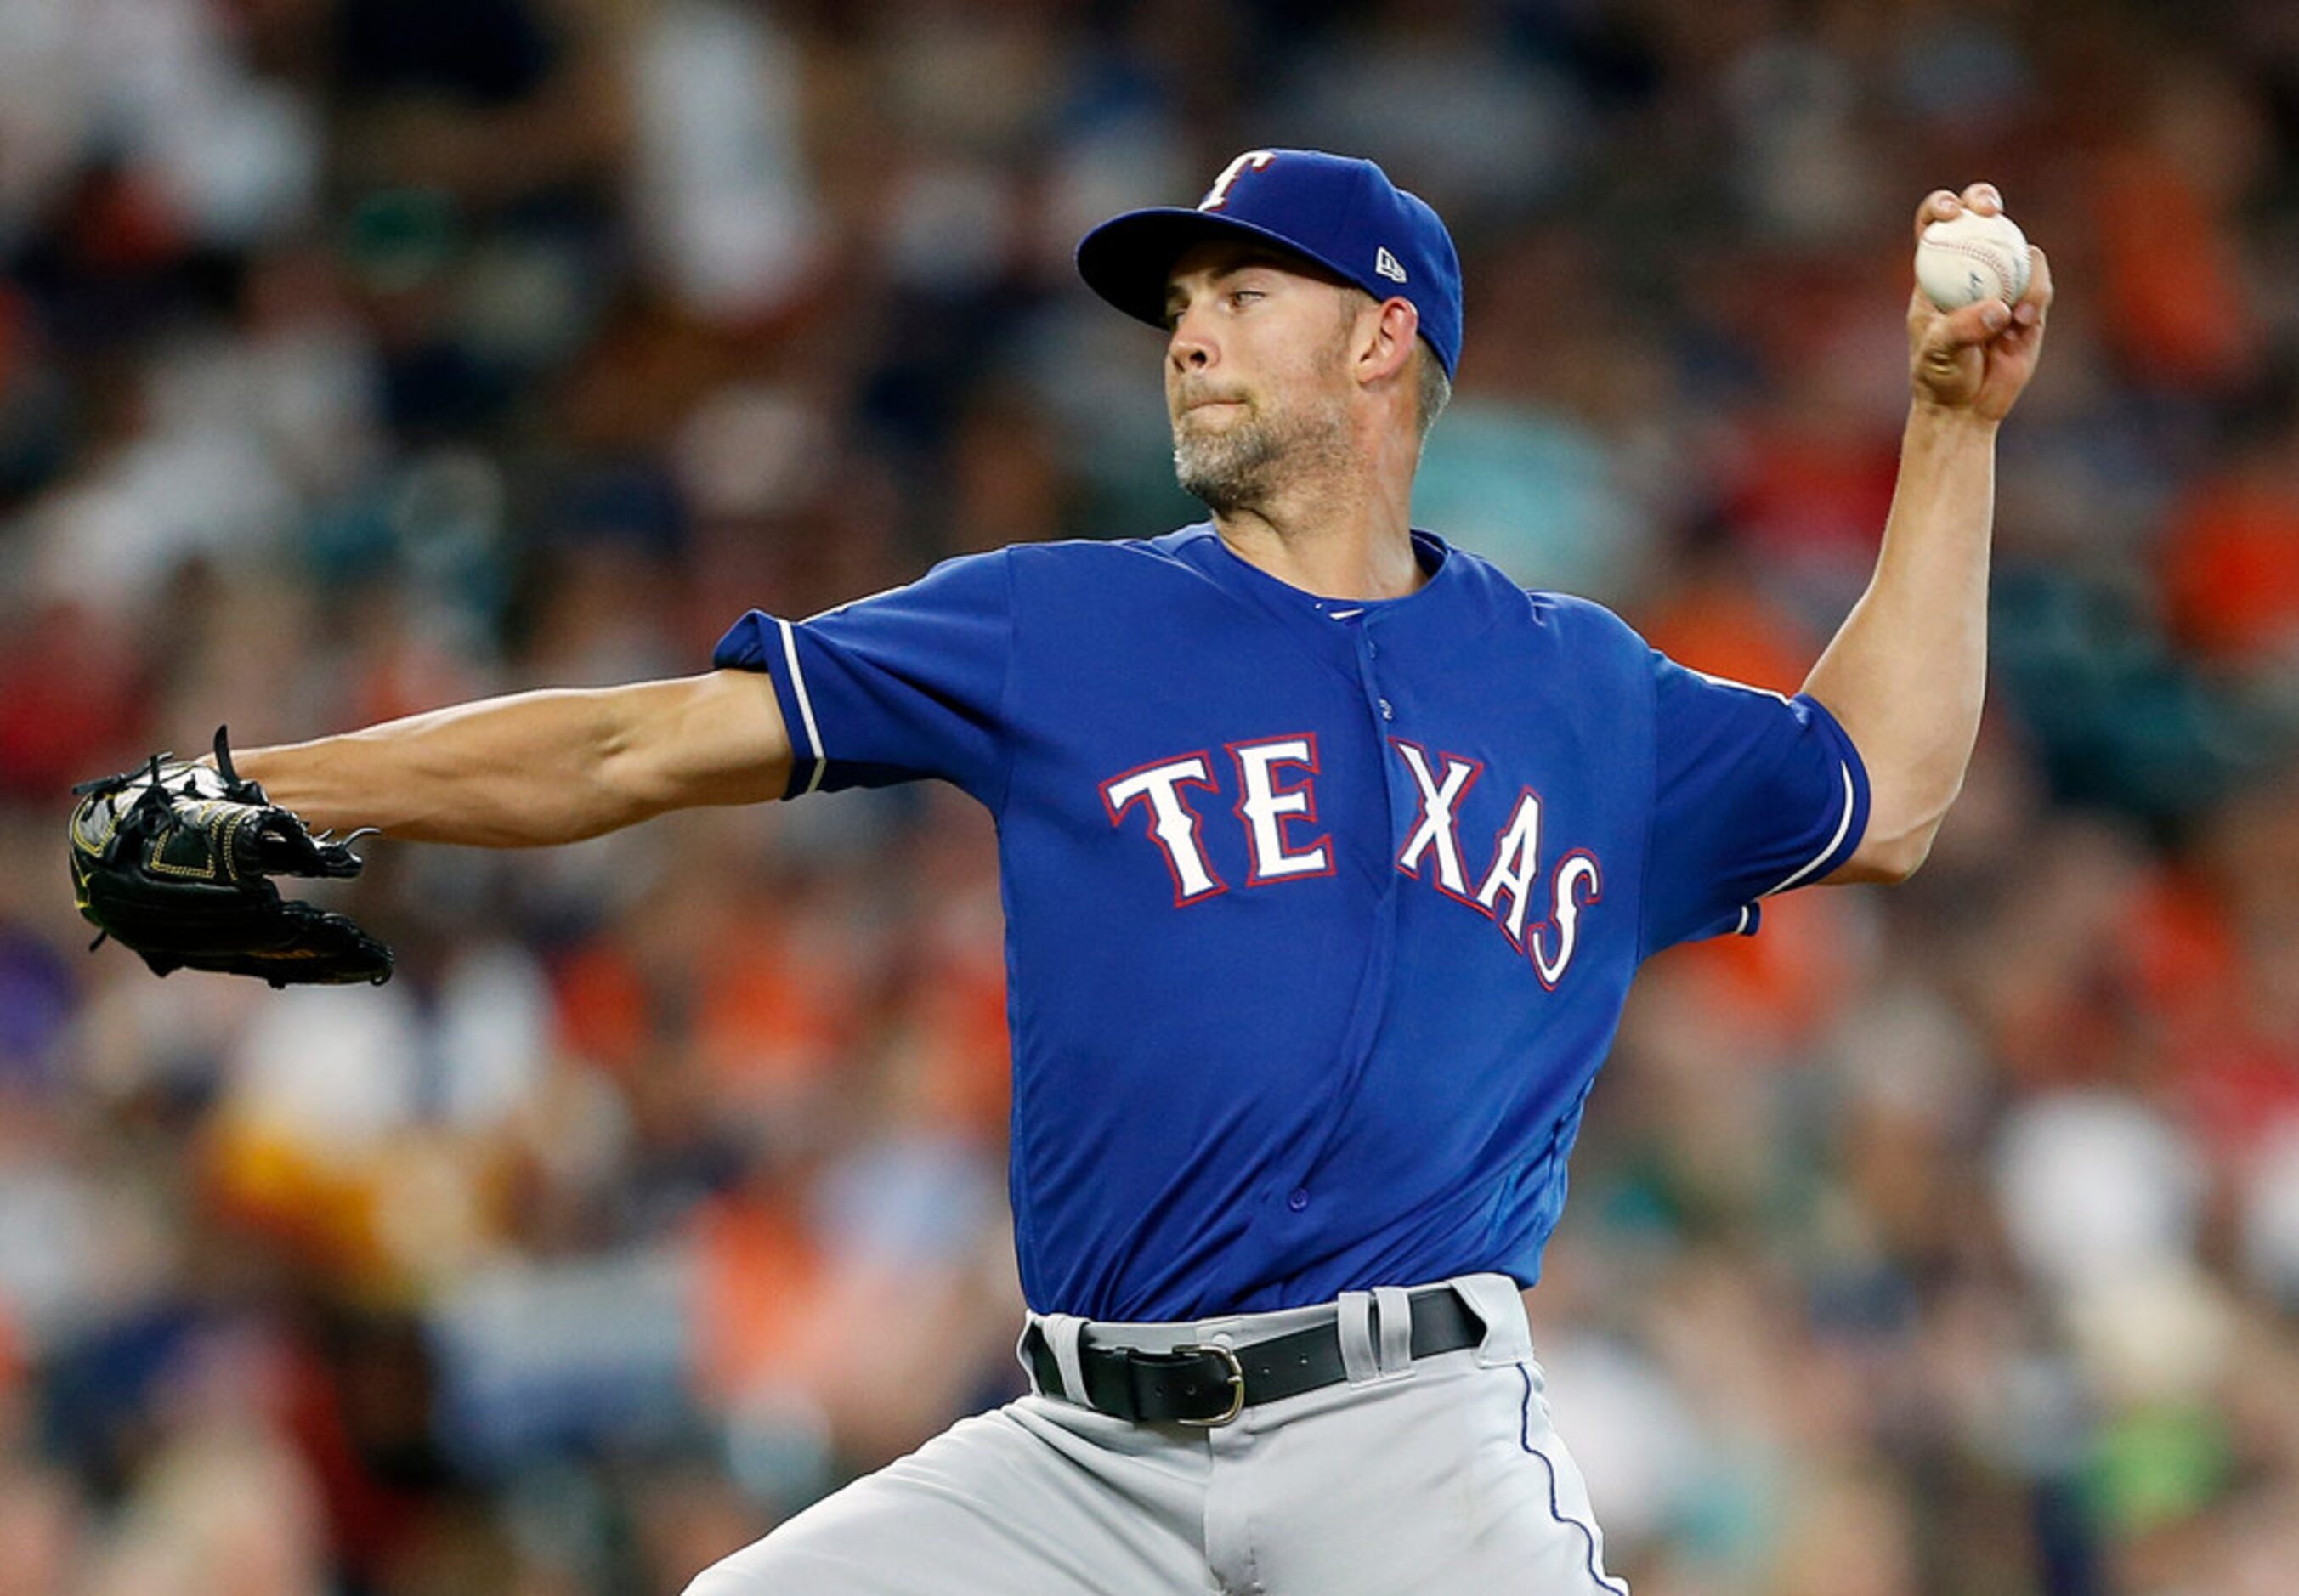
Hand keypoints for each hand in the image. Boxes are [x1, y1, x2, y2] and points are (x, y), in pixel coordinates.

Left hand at [1907, 183, 2052, 421]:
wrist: (1967, 406)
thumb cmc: (1939, 376)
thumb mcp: (1939, 353)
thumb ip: (1963, 329)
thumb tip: (2000, 309)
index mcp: (1934, 272)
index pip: (1933, 226)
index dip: (1941, 206)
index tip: (1951, 211)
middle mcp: (1969, 267)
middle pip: (1978, 217)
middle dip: (1984, 200)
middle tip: (1990, 210)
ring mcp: (2001, 280)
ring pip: (2017, 248)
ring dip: (2021, 270)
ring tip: (2018, 314)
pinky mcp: (2030, 300)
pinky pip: (2039, 282)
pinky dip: (2036, 294)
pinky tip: (2025, 321)